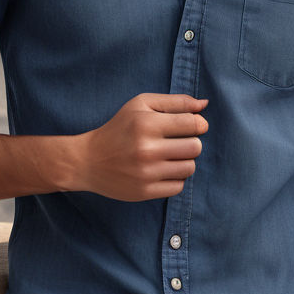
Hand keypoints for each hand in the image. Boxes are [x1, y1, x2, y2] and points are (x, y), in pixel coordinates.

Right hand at [74, 93, 206, 200]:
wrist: (89, 160)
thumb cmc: (119, 127)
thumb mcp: (141, 105)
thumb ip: (175, 102)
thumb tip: (205, 105)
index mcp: (146, 123)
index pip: (193, 124)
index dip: (197, 124)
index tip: (189, 126)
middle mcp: (146, 148)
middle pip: (195, 147)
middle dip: (191, 143)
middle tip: (176, 142)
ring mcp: (146, 172)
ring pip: (189, 168)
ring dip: (184, 161)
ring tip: (168, 156)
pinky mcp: (145, 191)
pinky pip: (178, 186)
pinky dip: (174, 178)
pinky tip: (161, 170)